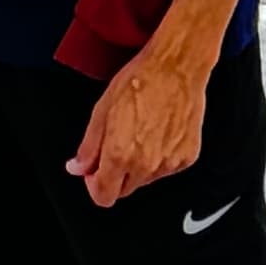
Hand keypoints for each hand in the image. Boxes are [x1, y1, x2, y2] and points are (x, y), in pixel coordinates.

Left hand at [70, 31, 213, 211]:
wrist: (177, 67)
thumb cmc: (140, 80)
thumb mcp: (102, 109)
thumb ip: (88, 146)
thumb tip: (78, 167)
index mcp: (120, 155)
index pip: (103, 197)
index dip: (94, 185)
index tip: (95, 172)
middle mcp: (146, 165)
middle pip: (124, 190)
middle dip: (116, 174)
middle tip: (118, 144)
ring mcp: (169, 164)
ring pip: (145, 179)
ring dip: (138, 165)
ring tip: (142, 131)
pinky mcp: (187, 158)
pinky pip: (166, 169)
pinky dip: (160, 157)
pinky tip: (160, 132)